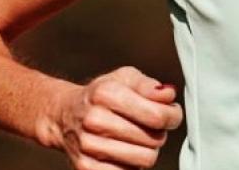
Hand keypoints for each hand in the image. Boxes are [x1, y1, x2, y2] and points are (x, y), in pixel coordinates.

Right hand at [49, 65, 182, 169]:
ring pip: (145, 159)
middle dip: (159, 132)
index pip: (157, 115)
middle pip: (154, 139)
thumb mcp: (124, 78)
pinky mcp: (86, 167)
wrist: (65, 115)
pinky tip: (125, 150)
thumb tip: (168, 95)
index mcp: (106, 93)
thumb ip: (149, 85)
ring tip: (138, 138)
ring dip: (147, 149)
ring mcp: (89, 145)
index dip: (173, 116)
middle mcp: (95, 119)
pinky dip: (132, 164)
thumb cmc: (101, 95)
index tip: (172, 114)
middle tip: (150, 126)